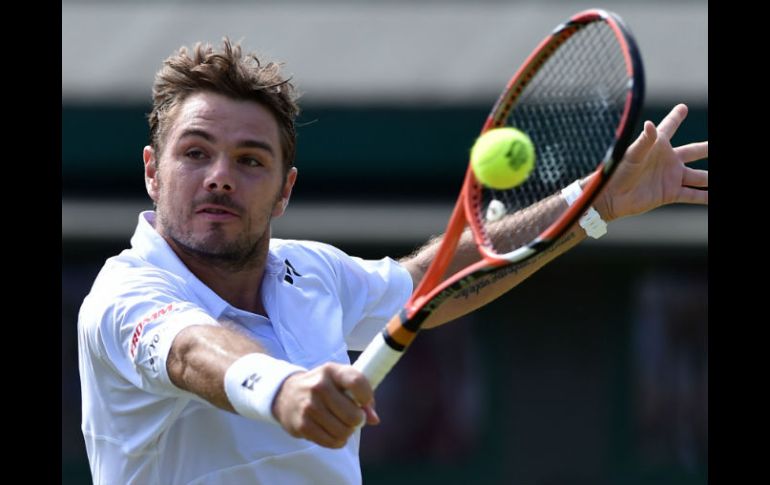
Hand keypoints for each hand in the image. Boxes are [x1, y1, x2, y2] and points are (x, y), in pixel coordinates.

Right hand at [271, 363, 379, 447]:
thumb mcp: (340, 382)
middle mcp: (319, 386)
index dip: (367, 395)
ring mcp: (309, 406)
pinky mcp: (302, 425)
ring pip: (343, 431)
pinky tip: (334, 433)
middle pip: (353, 414)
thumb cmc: (321, 387)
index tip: (365, 402)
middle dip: (358, 420)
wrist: (286, 394)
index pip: (356, 381)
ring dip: (348, 432)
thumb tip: (374, 419)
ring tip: (343, 425)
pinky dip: (337, 441)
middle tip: (354, 418)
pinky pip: (331, 442)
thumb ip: (361, 396)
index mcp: (331, 371)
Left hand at [594, 103, 707, 221]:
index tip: (682, 107)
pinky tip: (714, 197)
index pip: (669, 127)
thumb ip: (644, 141)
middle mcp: (668, 160)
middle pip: (694, 151)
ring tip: (721, 178)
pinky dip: (705, 196)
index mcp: (657, 146)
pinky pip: (693, 194)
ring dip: (711, 177)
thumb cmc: (618, 172)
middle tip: (715, 144)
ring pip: (699, 176)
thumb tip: (650, 124)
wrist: (611, 197)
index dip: (676, 117)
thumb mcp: (631, 155)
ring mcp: (671, 177)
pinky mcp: (671, 193)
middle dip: (707, 148)